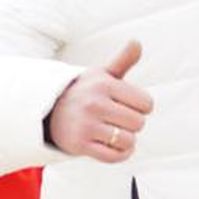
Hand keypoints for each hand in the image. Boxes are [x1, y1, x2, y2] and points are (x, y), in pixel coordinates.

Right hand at [46, 41, 153, 163]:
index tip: (129, 104)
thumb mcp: (102, 74)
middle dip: (133, 123)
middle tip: (118, 118)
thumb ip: (123, 60)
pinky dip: (120, 154)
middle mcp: (94, 104)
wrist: (51, 111)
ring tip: (115, 131)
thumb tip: (137, 42)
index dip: (142, 106)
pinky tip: (114, 145)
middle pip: (139, 123)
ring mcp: (86, 125)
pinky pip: (114, 156)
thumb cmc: (86, 92)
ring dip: (126, 140)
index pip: (146, 103)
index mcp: (104, 84)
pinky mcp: (79, 145)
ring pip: (128, 141)